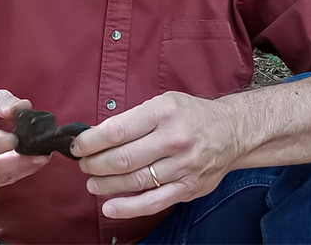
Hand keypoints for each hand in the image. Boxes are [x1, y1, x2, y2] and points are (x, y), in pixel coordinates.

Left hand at [72, 92, 240, 218]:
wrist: (231, 131)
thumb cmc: (192, 114)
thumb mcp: (164, 102)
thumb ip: (135, 118)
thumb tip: (100, 135)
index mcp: (164, 112)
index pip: (118, 130)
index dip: (91, 141)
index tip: (78, 145)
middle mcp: (174, 138)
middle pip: (123, 158)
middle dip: (95, 164)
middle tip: (83, 164)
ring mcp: (182, 165)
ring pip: (135, 181)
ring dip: (106, 185)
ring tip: (92, 182)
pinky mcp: (188, 187)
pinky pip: (153, 202)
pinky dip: (128, 208)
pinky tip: (109, 207)